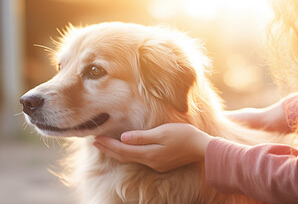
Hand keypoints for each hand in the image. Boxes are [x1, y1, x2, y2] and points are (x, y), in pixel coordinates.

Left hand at [93, 123, 212, 172]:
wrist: (203, 149)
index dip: (109, 145)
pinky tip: (125, 150)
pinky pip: (138, 159)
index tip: (96, 138)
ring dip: (116, 152)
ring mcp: (156, 164)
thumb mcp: (162, 132)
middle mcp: (150, 162)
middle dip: (109, 149)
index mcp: (149, 154)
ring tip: (105, 146)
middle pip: (124, 156)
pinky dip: (127, 154)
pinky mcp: (161, 163)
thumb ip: (142, 137)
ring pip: (130, 159)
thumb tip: (124, 138)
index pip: (123, 150)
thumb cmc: (184, 136)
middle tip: (95, 143)